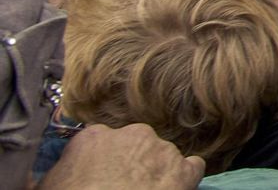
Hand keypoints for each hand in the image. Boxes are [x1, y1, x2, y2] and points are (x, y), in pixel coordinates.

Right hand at [40, 123, 204, 188]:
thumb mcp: (48, 185)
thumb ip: (55, 172)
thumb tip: (43, 179)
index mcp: (96, 137)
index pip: (102, 142)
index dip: (103, 161)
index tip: (99, 174)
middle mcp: (133, 135)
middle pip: (135, 145)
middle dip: (131, 163)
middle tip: (121, 186)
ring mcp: (162, 151)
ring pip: (162, 156)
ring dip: (156, 171)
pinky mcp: (183, 171)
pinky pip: (191, 168)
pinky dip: (185, 178)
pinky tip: (176, 187)